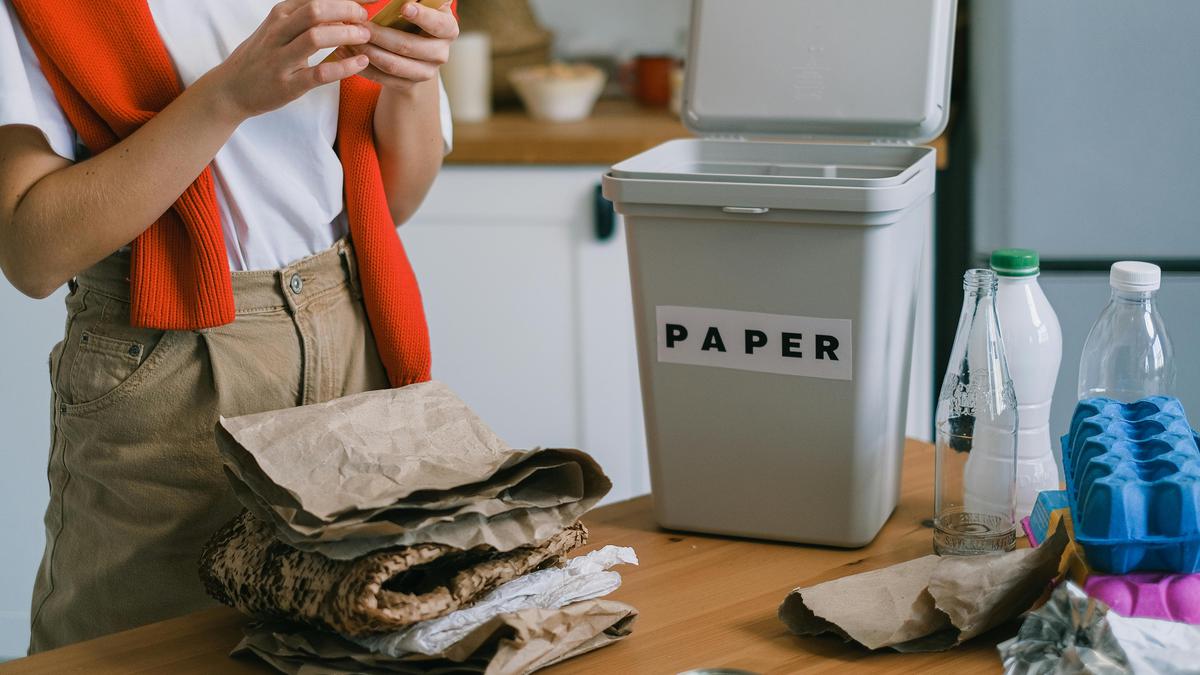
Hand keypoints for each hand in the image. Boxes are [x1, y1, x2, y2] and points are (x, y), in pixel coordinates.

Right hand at [205, 0, 375, 120]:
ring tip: (365, 36)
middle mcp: (278, 32)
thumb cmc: (261, 56)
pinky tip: (360, 62)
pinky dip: (343, 67)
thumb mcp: (277, 28)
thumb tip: (338, 9)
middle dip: (345, 10)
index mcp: (279, 14)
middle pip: (315, 10)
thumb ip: (302, 17)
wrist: (230, 89)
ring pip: (316, 38)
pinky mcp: (288, 85)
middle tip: (365, 17)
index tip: (366, 2)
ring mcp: (281, 59)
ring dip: (346, 35)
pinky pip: (319, 73)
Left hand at [352, 2, 459, 91]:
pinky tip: (348, 53)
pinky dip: (363, 66)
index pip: (439, 24)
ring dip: (369, 52)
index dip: (423, 16)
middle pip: (409, 47)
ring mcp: (426, 72)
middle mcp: (441, 53)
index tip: (405, 7)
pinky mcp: (409, 85)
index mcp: (448, 29)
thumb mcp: (418, 7)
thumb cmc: (413, 20)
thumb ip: (413, 1)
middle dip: (381, 35)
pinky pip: (382, 79)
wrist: (414, 51)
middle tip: (360, 25)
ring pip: (393, 65)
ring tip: (351, 40)